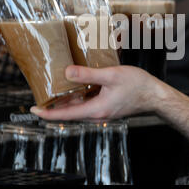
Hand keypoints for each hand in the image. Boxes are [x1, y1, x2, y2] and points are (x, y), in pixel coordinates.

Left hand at [30, 65, 166, 120]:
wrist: (155, 95)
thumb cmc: (137, 86)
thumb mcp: (111, 76)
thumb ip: (88, 75)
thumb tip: (67, 73)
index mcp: (96, 110)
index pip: (65, 115)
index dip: (47, 113)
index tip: (33, 109)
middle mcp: (97, 114)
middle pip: (69, 112)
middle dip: (54, 104)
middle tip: (42, 92)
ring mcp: (102, 111)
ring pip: (78, 107)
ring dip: (66, 99)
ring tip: (55, 87)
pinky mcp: (106, 107)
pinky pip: (87, 103)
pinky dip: (78, 96)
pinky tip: (77, 84)